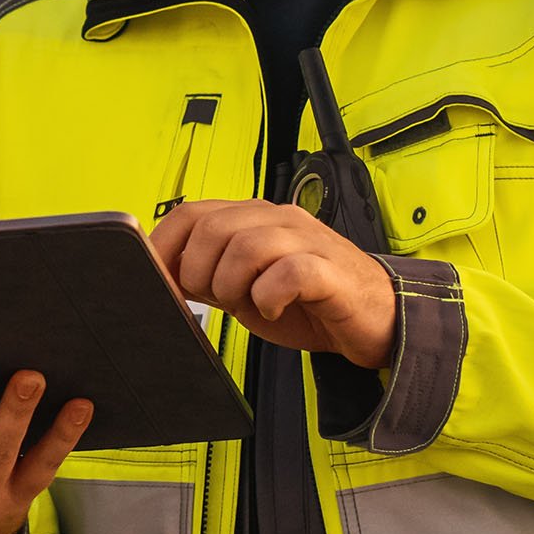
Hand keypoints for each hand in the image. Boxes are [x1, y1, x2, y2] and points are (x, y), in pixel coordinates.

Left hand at [148, 199, 397, 368]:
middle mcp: (278, 219)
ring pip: (246, 245)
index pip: (191, 213)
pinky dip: (269, 296)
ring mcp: (307, 240)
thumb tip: (159, 277)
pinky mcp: (331, 270)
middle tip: (215, 299)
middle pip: (212, 228)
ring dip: (232, 285)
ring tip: (246, 305)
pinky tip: (273, 310)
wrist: (377, 319)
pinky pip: (289, 272)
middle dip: (198, 272)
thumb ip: (207, 274)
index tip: (156, 279)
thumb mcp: (243, 287)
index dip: (163, 246)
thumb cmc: (307, 302)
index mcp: (253, 217)